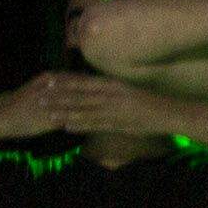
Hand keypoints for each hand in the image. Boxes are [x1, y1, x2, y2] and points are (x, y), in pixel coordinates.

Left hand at [33, 70, 184, 139]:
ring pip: (83, 110)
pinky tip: (66, 127)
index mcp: (113, 84)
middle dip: (57, 97)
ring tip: (46, 113)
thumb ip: (111, 90)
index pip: (83, 82)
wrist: (169, 113)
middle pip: (79, 96)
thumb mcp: (129, 90)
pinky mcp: (117, 124)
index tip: (47, 80)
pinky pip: (94, 125)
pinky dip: (79, 126)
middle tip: (38, 97)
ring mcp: (114, 110)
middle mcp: (111, 95)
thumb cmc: (151, 101)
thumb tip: (95, 86)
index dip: (64, 81)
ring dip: (63, 112)